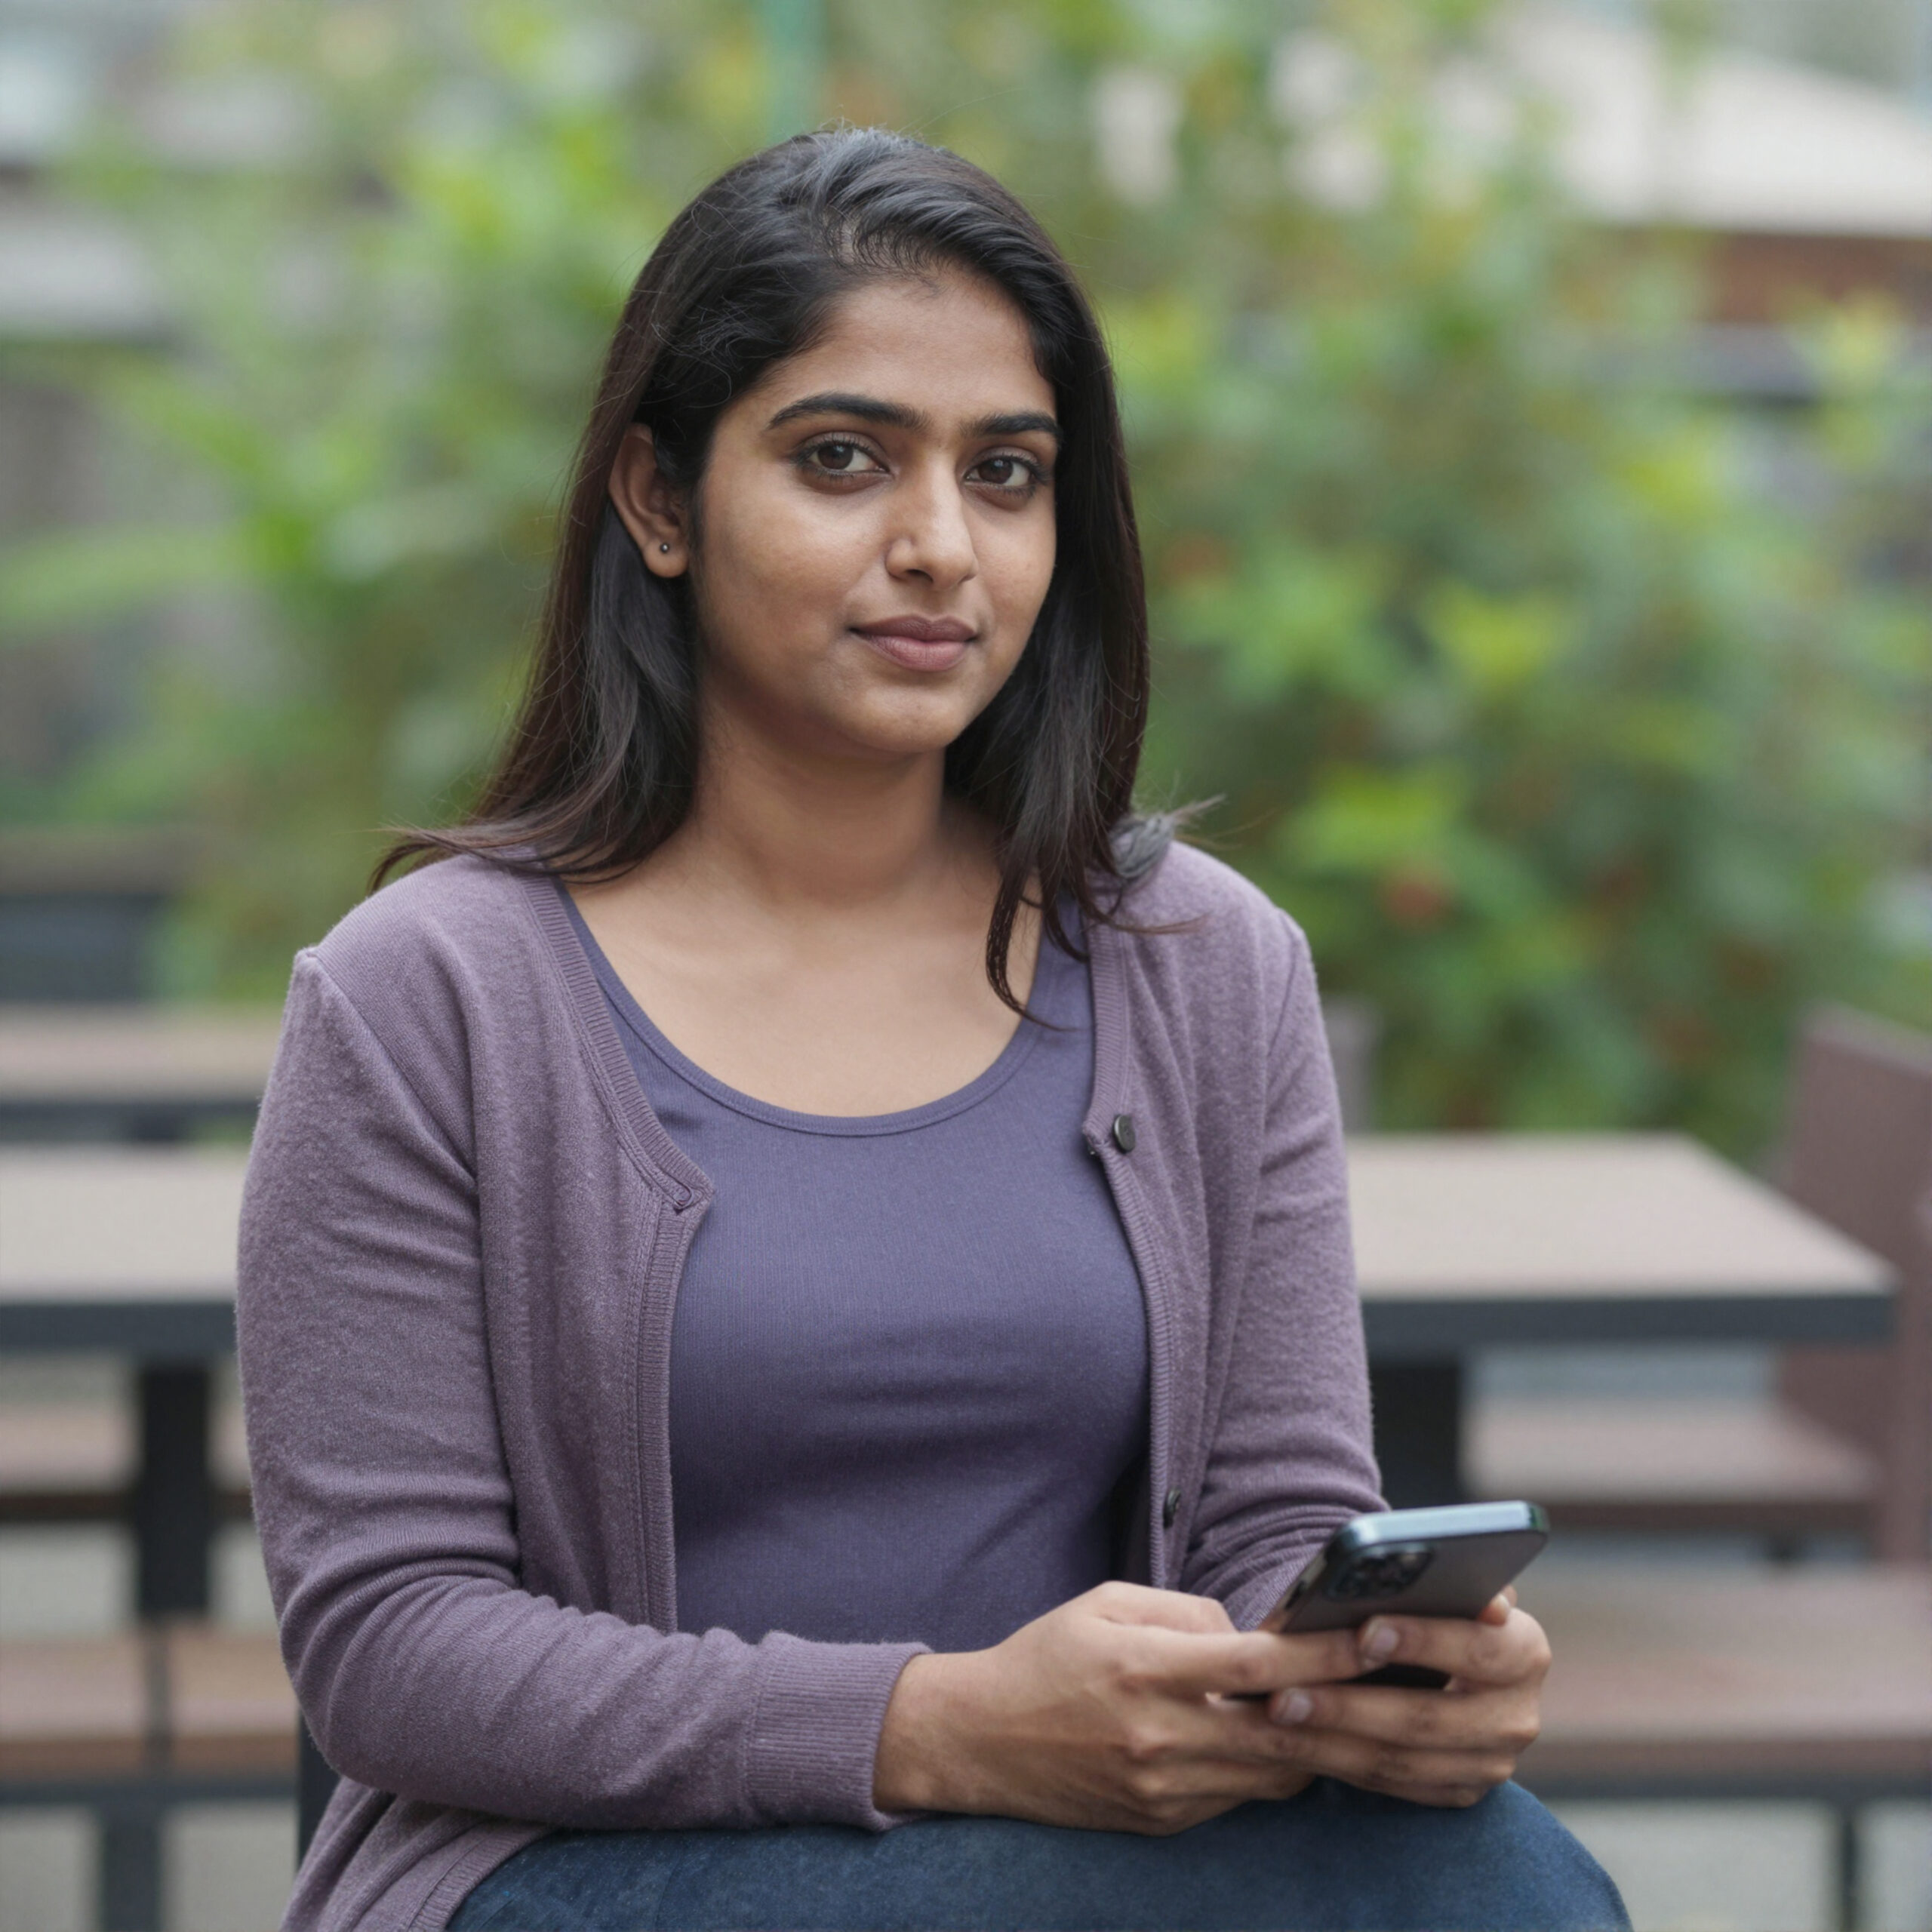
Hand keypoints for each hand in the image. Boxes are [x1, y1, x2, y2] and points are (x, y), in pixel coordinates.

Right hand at [873, 1582, 1370, 1834]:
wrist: (980, 1741)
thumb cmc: (1047, 1657)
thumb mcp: (1108, 1603)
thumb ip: (1187, 1612)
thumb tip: (1253, 1635)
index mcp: (1144, 1668)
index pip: (1257, 1665)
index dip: (1324, 1653)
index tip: (1374, 1636)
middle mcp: (1159, 1736)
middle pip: (1281, 1732)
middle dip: (1343, 1708)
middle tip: (1389, 1683)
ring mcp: (1163, 1788)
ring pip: (1272, 1774)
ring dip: (1312, 1742)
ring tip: (1344, 1709)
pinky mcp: (1162, 1821)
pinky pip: (1239, 1797)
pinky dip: (1267, 1767)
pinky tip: (1278, 1738)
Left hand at [1261, 1589, 1547, 1806]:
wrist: (1446, 1660)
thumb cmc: (1432, 1602)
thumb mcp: (1447, 1582)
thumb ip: (1447, 1578)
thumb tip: (1468, 1591)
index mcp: (1524, 1650)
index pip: (1478, 1648)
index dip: (1423, 1640)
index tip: (1365, 1630)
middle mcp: (1516, 1716)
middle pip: (1427, 1719)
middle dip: (1349, 1705)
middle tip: (1284, 1693)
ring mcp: (1489, 1764)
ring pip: (1399, 1760)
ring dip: (1327, 1740)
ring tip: (1272, 1715)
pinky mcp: (1458, 1792)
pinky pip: (1388, 1785)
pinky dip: (1333, 1761)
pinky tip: (1287, 1742)